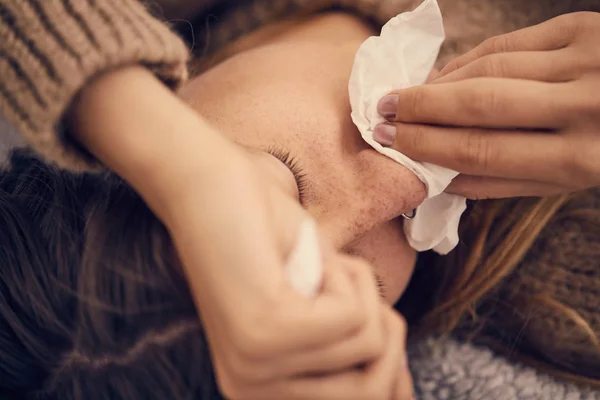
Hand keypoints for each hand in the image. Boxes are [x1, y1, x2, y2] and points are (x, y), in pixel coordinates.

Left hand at [165, 144, 413, 399]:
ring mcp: (254, 365)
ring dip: (358, 288)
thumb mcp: (321, 303)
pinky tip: (305, 255)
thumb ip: (354, 348)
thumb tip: (404, 390)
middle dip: (385, 329)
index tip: (391, 329)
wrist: (211, 184)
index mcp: (260, 390)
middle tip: (353, 283)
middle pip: (370, 392)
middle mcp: (250, 390)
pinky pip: (351, 313)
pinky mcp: (265, 330)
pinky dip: (346, 273)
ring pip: (368, 341)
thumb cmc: (270, 237)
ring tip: (316, 262)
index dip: (392, 373)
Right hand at [375, 12, 599, 198]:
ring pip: (489, 68)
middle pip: (477, 104)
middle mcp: (586, 106)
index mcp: (585, 160)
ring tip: (406, 94)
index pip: (480, 151)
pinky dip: (470, 59)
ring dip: (439, 82)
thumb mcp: (576, 182)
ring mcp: (588, 59)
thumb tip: (442, 178)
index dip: (425, 145)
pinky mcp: (586, 26)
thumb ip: (509, 181)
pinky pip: (510, 44)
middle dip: (419, 108)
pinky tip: (445, 73)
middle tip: (380, 112)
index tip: (390, 141)